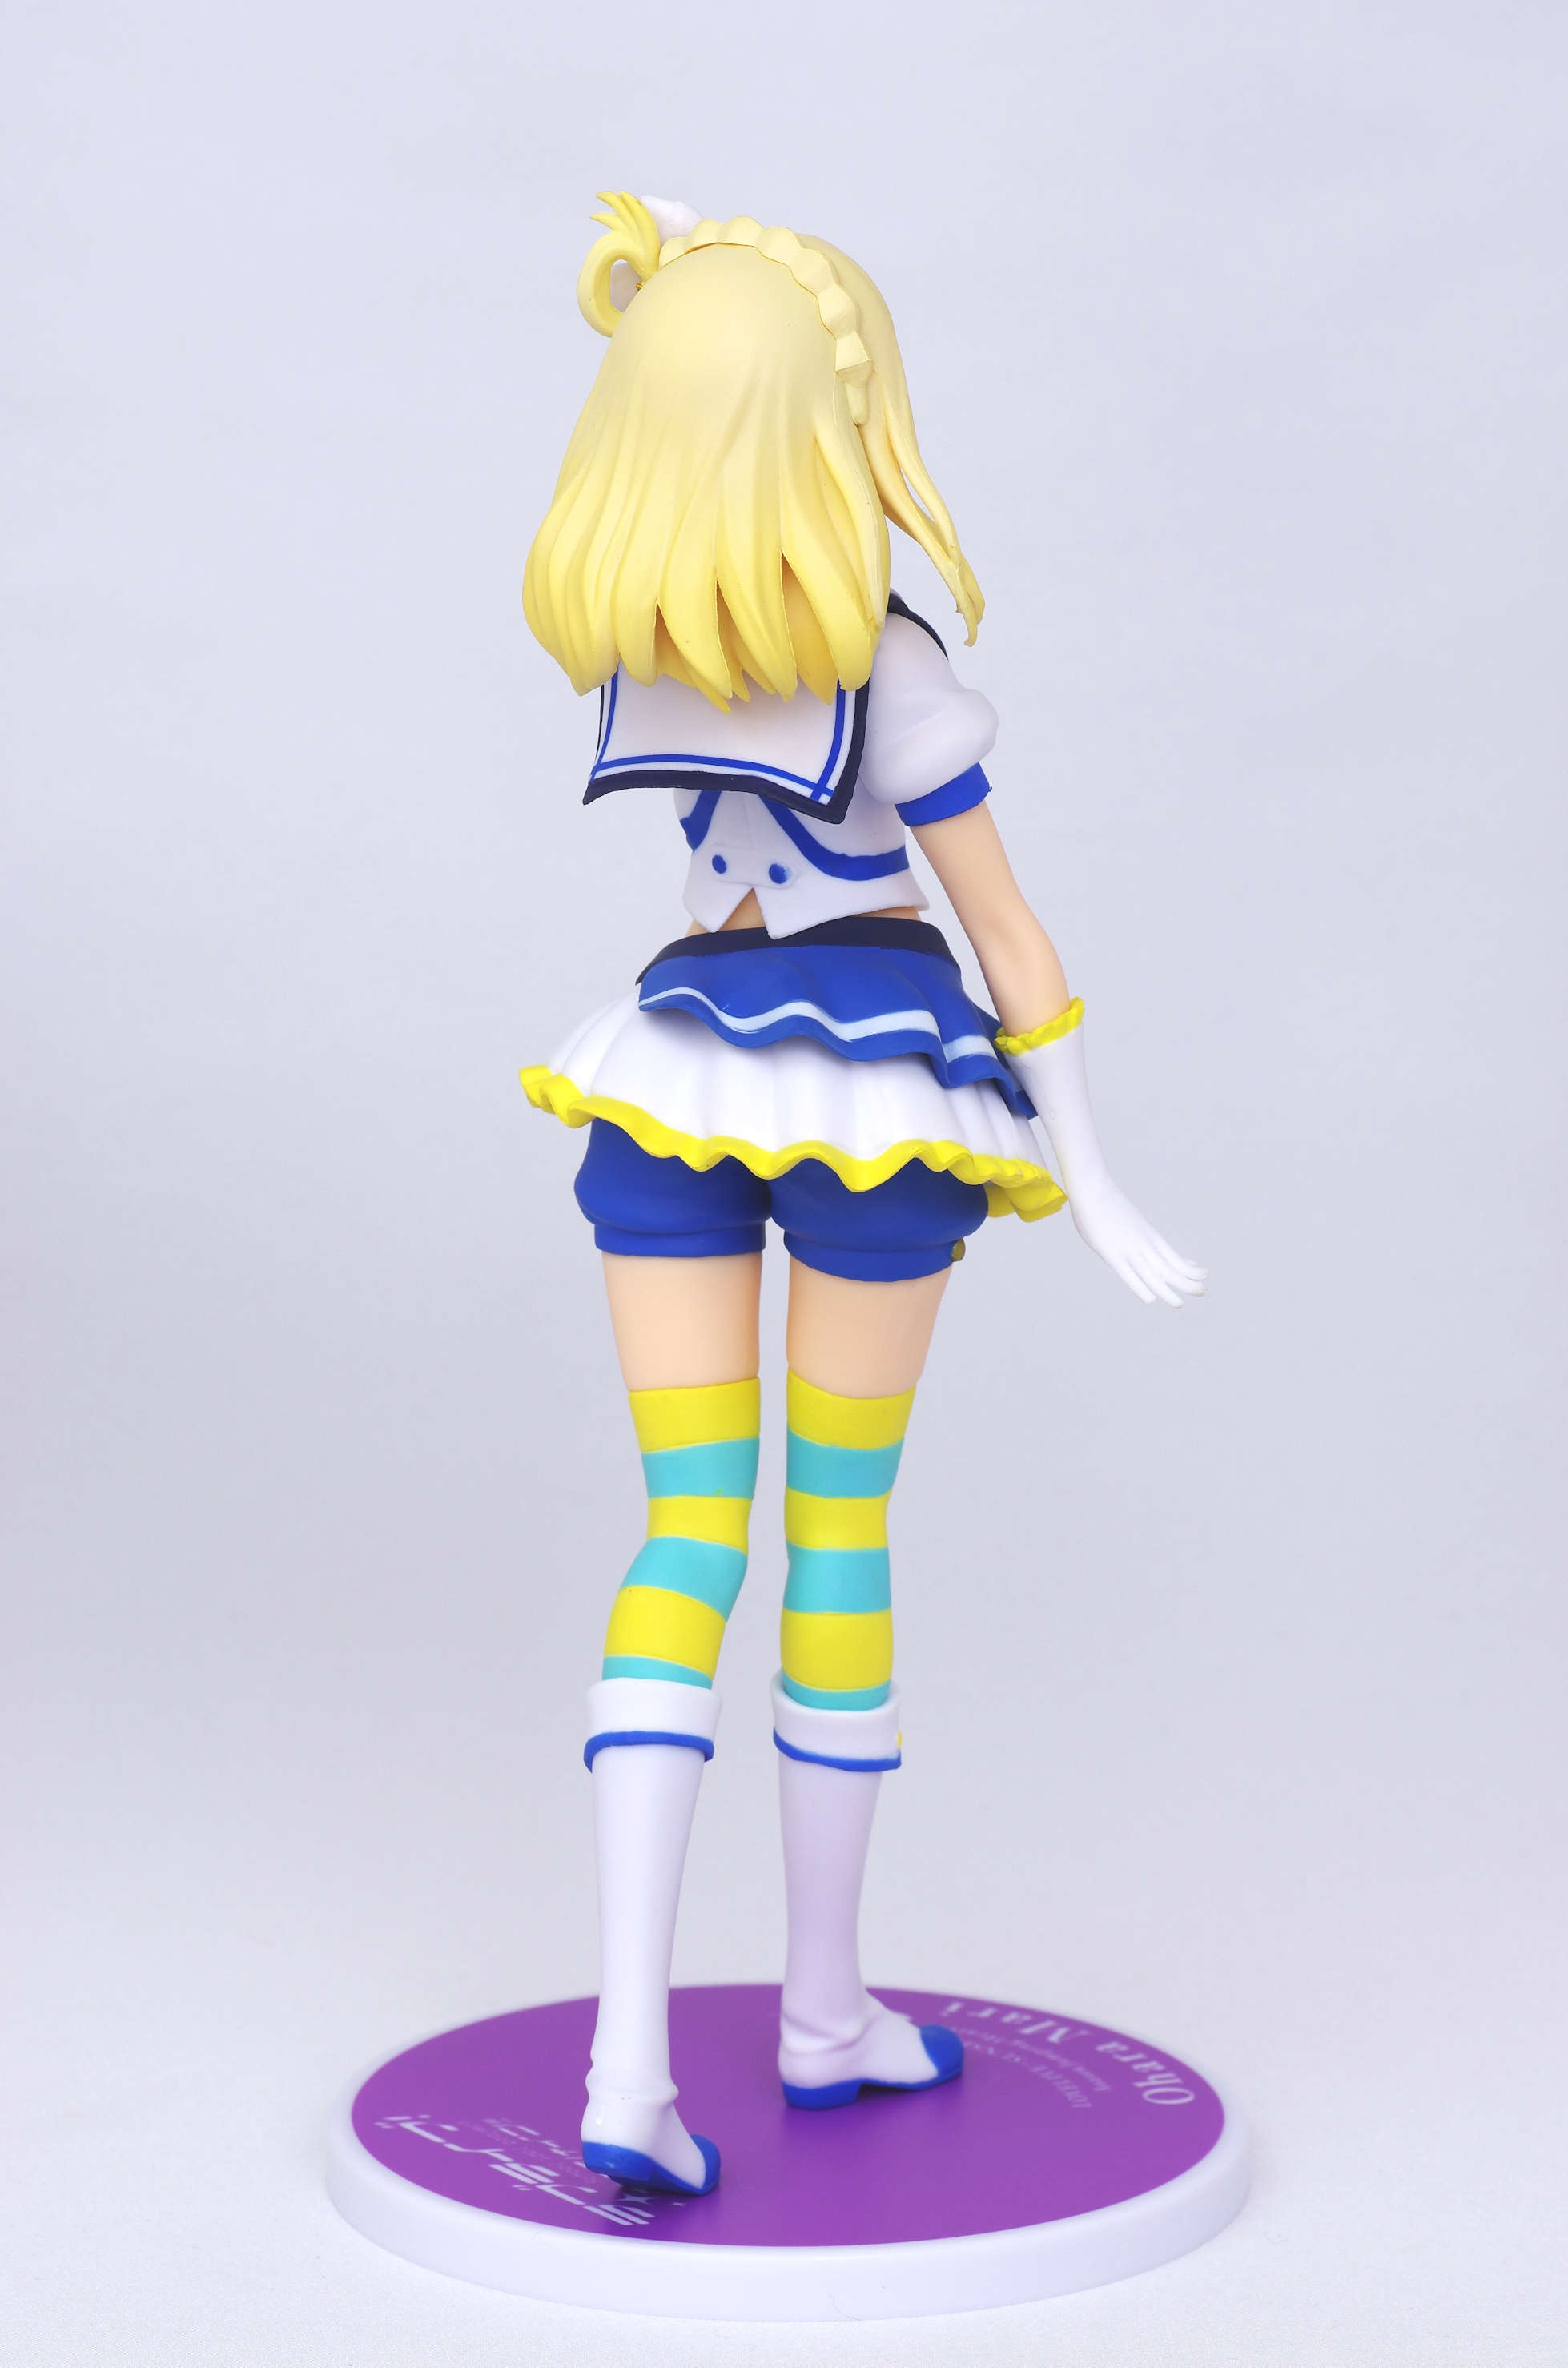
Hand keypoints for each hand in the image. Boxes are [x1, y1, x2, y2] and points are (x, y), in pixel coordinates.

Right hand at [1065, 1170, 1207, 1307]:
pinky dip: (1140, 1288)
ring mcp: (1129, 1250)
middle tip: (1204, 1291)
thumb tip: (1143, 1237)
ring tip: (1180, 1305)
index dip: (1189, 1267)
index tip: (1201, 1273)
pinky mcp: (1111, 1254)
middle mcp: (1144, 1245)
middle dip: (1188, 1282)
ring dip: (1167, 1292)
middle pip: (1170, 1268)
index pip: (1174, 1256)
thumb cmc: (1107, 1204)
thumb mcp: (1129, 1220)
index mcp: (1150, 1236)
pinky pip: (1128, 1275)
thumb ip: (1137, 1232)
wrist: (1093, 1189)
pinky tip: (1150, 1300)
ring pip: (1153, 1275)